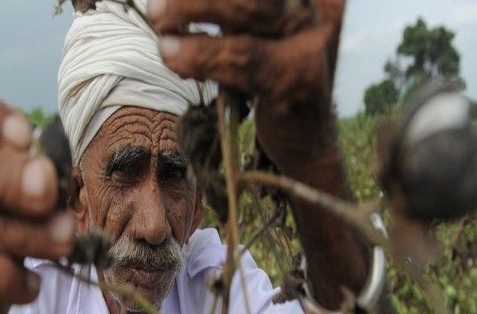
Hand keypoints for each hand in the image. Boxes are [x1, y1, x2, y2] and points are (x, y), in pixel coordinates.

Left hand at [148, 0, 344, 175]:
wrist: (305, 138)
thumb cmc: (271, 73)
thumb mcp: (255, 30)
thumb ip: (229, 9)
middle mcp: (319, 5)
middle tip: (156, 7)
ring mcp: (314, 39)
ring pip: (247, 8)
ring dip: (191, 12)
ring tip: (160, 25)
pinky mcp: (297, 76)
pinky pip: (242, 58)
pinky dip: (201, 54)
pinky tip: (173, 55)